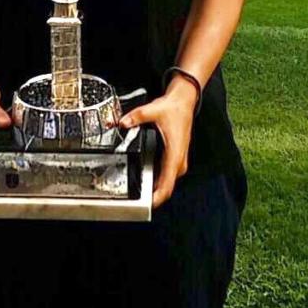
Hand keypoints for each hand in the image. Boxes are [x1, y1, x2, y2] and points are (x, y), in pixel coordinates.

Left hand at [119, 76, 197, 208]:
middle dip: (153, 197)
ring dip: (156, 189)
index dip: (157, 198)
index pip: (167, 184)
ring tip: (140, 193)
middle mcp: (178, 160)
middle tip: (136, 201)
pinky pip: (167, 176)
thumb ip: (136, 117)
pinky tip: (147, 180)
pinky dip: (159, 181)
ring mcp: (178, 160)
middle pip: (167, 187)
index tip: (147, 206)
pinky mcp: (176, 158)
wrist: (184, 102)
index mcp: (174, 154)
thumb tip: (123, 122)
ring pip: (168, 182)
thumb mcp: (153, 110)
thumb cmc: (174, 109)